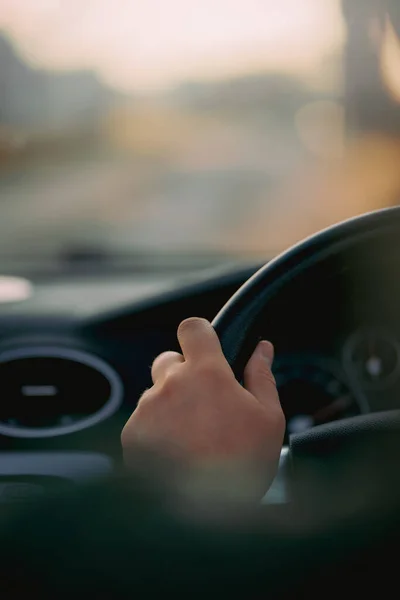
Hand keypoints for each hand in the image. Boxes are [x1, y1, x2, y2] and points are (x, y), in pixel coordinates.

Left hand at [121, 318, 284, 500]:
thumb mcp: (268, 418)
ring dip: (169, 404)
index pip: (192, 328)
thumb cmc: (241, 465)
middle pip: (169, 360)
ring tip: (191, 437)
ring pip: (156, 393)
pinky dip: (155, 429)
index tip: (205, 346)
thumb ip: (262, 376)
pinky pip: (142, 420)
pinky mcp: (132, 434)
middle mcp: (170, 385)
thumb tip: (263, 349)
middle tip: (203, 404)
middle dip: (183, 374)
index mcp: (206, 374)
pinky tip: (175, 452)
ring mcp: (147, 409)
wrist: (204, 513)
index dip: (199, 334)